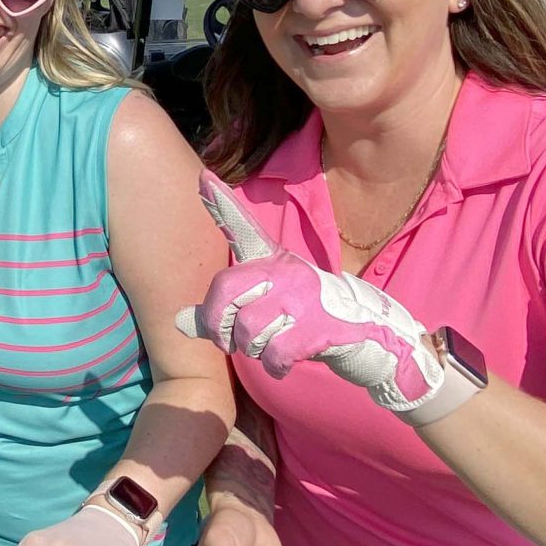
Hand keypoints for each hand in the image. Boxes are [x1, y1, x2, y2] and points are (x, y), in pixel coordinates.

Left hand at [177, 172, 456, 415]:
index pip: (242, 230)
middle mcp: (287, 272)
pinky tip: (283, 365)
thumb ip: (221, 314)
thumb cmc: (305, 319)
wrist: (368, 337)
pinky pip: (275, 352)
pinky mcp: (320, 327)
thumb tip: (178, 323)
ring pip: (248, 328)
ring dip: (252, 350)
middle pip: (226, 289)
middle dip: (217, 324)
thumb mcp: (263, 311)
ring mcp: (305, 298)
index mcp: (273, 262)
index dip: (221, 206)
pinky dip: (274, 366)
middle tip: (229, 341)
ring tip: (267, 350)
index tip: (203, 179)